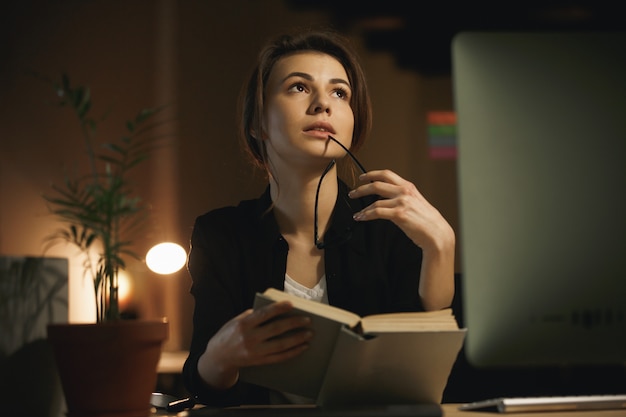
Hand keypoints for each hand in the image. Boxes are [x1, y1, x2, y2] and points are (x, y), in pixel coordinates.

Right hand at [197, 301, 311, 388]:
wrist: (218, 357)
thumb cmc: (230, 334)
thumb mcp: (237, 320)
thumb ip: (254, 315)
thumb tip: (275, 309)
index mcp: (243, 324)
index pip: (264, 314)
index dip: (278, 308)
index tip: (292, 304)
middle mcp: (249, 338)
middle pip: (276, 329)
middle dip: (294, 324)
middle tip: (307, 320)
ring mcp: (255, 351)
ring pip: (281, 345)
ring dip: (297, 339)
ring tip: (309, 333)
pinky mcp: (259, 362)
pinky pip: (279, 357)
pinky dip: (293, 352)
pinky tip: (302, 347)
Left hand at [348, 169, 453, 252]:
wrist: (437, 233)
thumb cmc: (427, 221)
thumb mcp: (416, 203)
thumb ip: (403, 197)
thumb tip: (388, 199)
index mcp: (408, 187)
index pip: (386, 174)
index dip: (372, 174)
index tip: (362, 177)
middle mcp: (404, 192)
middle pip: (377, 184)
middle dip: (361, 189)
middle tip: (353, 193)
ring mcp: (402, 202)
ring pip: (375, 201)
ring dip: (363, 208)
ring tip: (357, 214)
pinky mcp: (399, 214)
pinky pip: (377, 212)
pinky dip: (366, 215)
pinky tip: (362, 218)